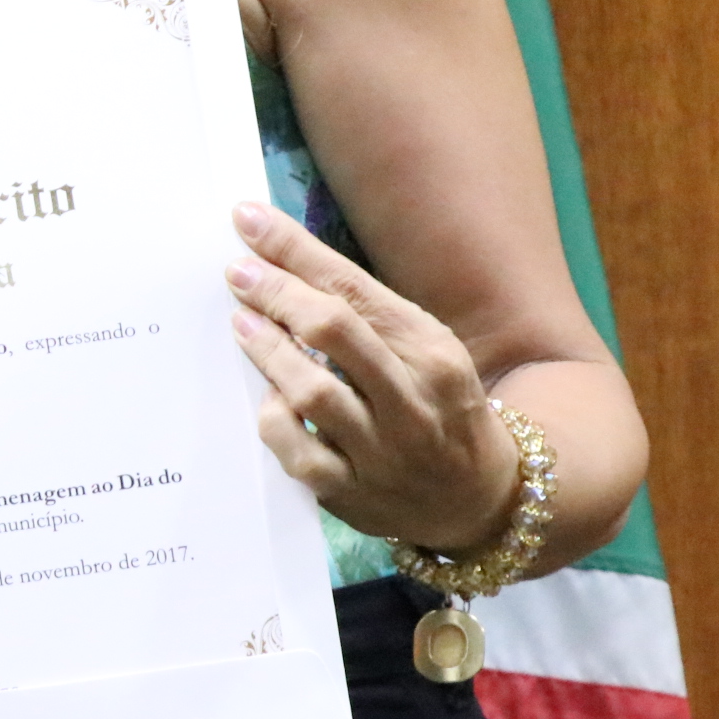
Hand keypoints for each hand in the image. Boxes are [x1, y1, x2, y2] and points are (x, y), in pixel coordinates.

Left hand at [224, 201, 519, 553]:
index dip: (295, 250)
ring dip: (268, 350)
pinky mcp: (352, 493)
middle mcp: (411, 399)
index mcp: (432, 351)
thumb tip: (285, 265)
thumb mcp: (425, 352)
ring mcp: (382, 450)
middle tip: (238, 272)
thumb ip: (367, 316)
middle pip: (332, 329)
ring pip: (312, 390)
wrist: (480, 498)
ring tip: (241, 322)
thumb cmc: (438, 408)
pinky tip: (269, 396)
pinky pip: (298, 450)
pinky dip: (275, 417)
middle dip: (277, 291)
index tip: (248, 220)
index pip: (354, 288)